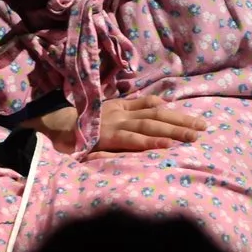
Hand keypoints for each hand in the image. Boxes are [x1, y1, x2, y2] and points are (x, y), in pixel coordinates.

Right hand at [36, 93, 209, 153]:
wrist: (47, 128)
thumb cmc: (75, 125)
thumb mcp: (102, 114)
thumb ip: (125, 111)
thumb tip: (153, 111)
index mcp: (118, 106)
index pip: (149, 104)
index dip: (172, 110)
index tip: (191, 117)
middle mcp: (119, 112)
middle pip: (157, 114)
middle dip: (181, 120)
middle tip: (204, 127)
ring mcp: (113, 124)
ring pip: (149, 126)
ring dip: (173, 131)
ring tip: (193, 136)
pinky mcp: (106, 137)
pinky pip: (132, 140)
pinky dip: (150, 143)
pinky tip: (166, 147)